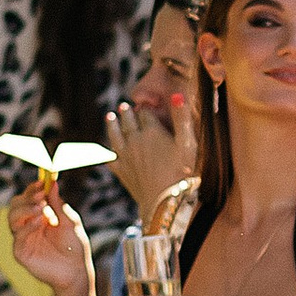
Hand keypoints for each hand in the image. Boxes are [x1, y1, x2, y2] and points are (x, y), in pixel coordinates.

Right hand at [6, 177, 94, 295]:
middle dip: (27, 198)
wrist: (76, 271)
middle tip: (40, 195)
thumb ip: (59, 205)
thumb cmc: (75, 247)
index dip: (33, 189)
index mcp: (39, 216)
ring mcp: (23, 238)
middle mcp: (28, 225)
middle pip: (16, 205)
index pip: (28, 198)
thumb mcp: (70, 222)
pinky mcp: (21, 252)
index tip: (42, 182)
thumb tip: (52, 184)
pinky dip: (28, 226)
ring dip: (25, 209)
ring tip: (41, 207)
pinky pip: (18, 235)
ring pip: (12, 218)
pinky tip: (40, 221)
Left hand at [109, 88, 197, 221]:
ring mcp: (126, 157)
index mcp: (152, 131)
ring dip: (112, 125)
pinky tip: (107, 150)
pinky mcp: (121, 172)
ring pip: (115, 136)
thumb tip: (175, 94)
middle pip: (128, 122)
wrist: (166, 202)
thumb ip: (182, 117)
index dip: (145, 108)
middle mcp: (135, 141)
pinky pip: (111, 158)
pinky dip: (107, 152)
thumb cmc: (183, 172)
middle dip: (126, 113)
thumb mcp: (188, 142)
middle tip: (123, 107)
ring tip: (109, 117)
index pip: (145, 114)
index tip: (143, 105)